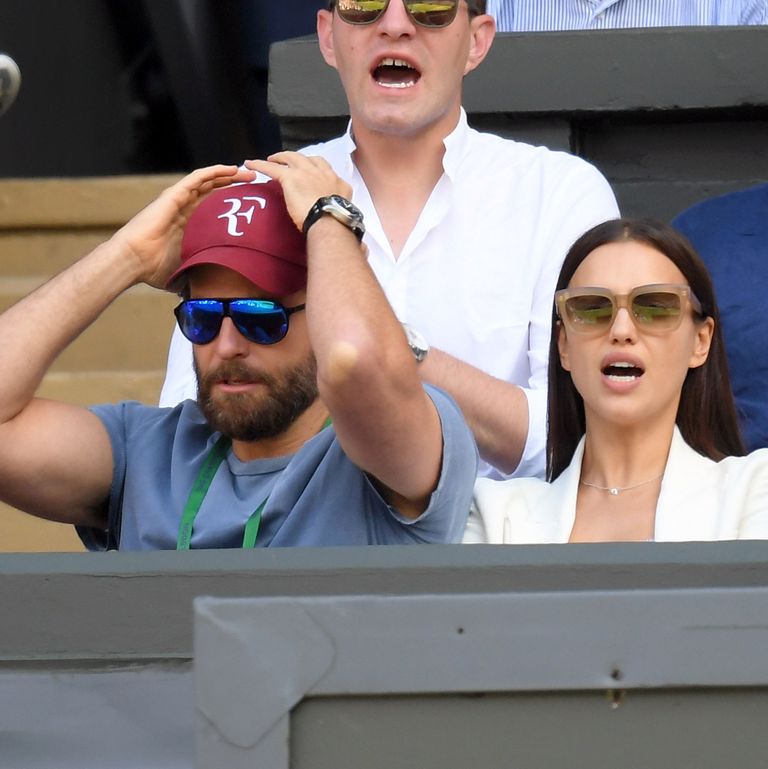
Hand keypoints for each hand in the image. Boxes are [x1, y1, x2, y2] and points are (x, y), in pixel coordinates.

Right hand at [109, 164, 254, 288]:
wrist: (134, 261)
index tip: (251, 205)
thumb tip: (211, 292)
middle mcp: (184, 209)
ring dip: (228, 175)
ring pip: (207, 181)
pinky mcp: (173, 195)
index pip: (214, 209)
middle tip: (255, 184)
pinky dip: (214, 171)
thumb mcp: (185, 271)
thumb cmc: (154, 269)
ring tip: (247, 173)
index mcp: (189, 225)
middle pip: (213, 192)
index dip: (231, 204)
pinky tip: (230, 169)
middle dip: (234, 186)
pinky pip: (196, 178)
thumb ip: (198, 274)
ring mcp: (179, 200)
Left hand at [245, 153, 352, 231]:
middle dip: (295, 158)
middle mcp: (321, 172)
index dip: (312, 166)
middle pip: (306, 158)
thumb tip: (331, 204)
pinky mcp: (290, 178)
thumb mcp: (343, 206)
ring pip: (289, 157)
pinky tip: (250, 164)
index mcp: (335, 180)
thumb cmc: (337, 220)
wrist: (330, 219)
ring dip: (280, 157)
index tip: (307, 169)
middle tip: (286, 161)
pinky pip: (271, 168)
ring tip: (271, 160)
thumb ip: (337, 200)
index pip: (322, 166)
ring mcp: (305, 172)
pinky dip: (259, 165)